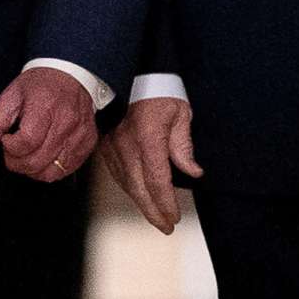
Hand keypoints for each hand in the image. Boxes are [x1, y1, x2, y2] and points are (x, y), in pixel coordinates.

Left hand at [0, 67, 97, 182]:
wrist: (71, 74)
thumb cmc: (40, 85)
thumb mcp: (11, 96)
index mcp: (44, 109)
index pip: (25, 144)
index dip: (9, 148)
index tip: (7, 139)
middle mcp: (65, 124)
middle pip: (36, 162)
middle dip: (17, 163)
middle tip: (14, 151)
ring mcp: (79, 135)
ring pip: (51, 172)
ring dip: (33, 170)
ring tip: (28, 155)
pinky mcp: (88, 142)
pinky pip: (67, 170)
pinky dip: (52, 169)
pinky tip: (44, 156)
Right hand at [96, 95, 203, 233]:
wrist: (133, 72)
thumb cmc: (159, 90)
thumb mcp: (180, 113)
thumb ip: (183, 145)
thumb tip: (194, 172)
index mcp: (147, 137)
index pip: (157, 180)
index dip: (166, 203)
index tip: (175, 218)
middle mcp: (126, 144)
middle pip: (138, 189)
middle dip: (153, 212)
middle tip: (166, 226)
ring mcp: (112, 145)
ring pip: (126, 184)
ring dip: (141, 203)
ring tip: (156, 216)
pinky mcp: (105, 144)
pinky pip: (117, 174)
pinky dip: (129, 188)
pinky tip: (140, 195)